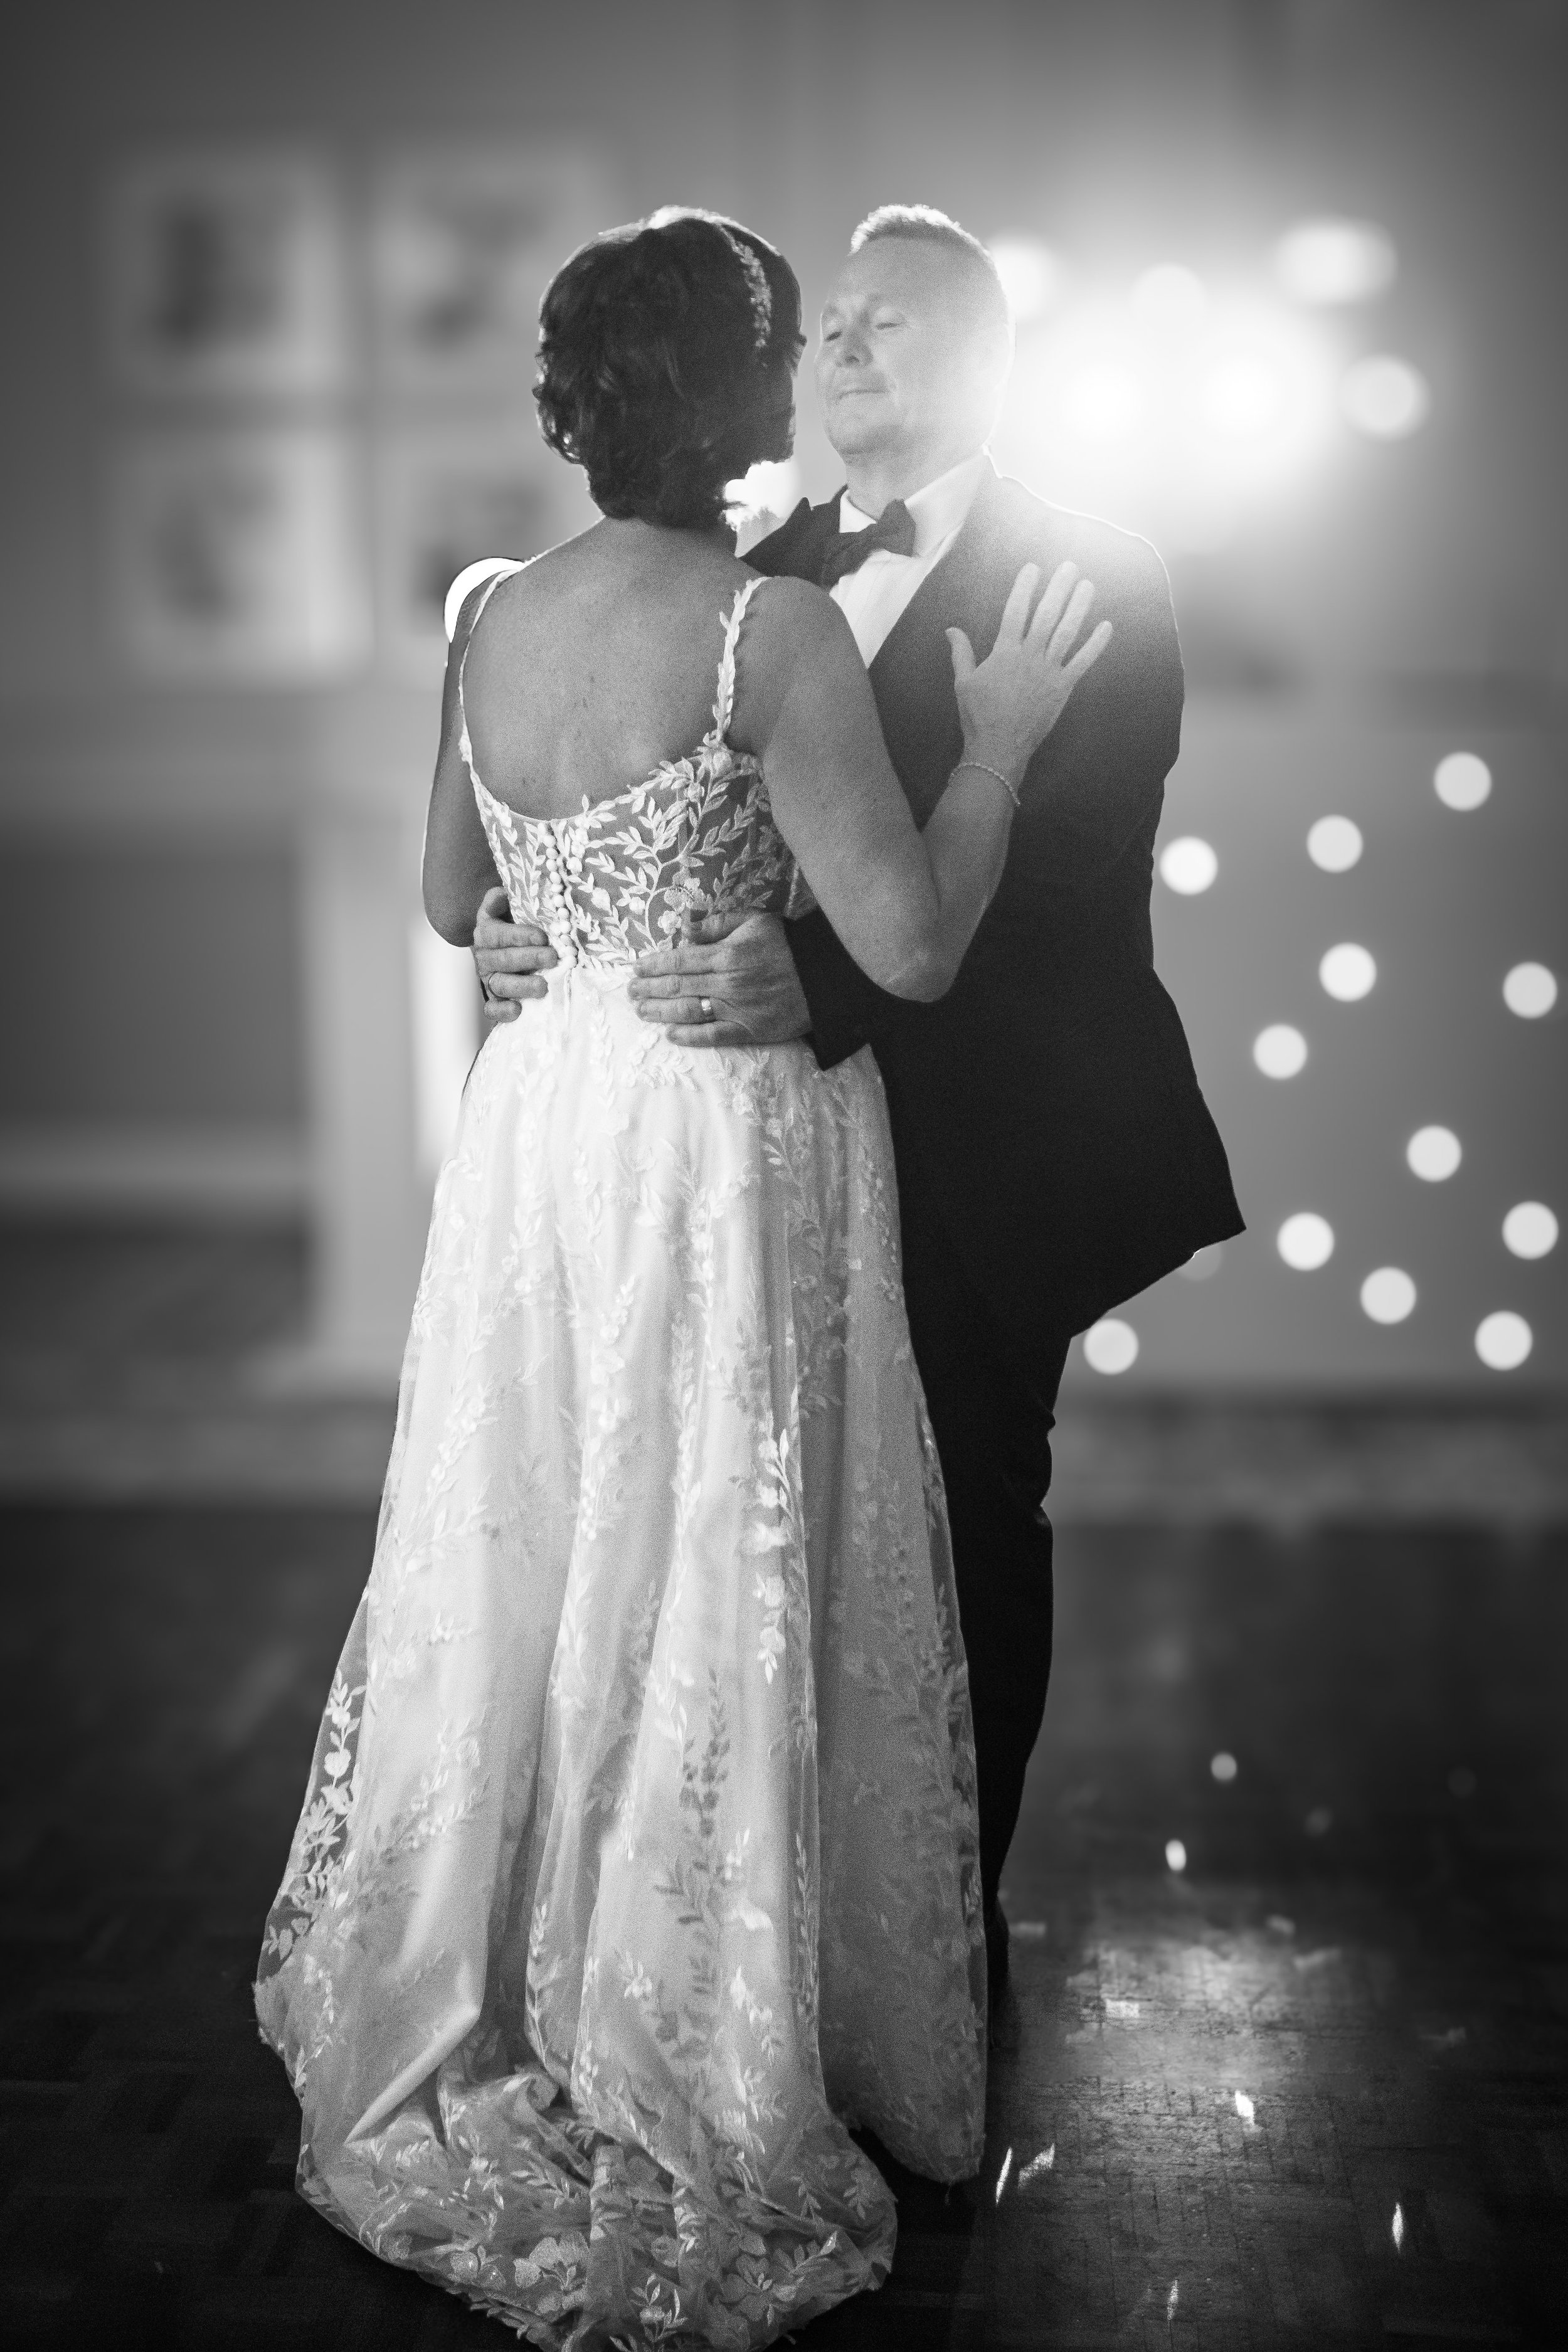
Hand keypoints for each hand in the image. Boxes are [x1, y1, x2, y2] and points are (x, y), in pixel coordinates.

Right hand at [472, 885, 556, 1022]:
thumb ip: (501, 900)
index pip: (500, 934)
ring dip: (522, 986)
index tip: (542, 936)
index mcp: (487, 933)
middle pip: (503, 960)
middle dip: (529, 959)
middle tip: (552, 958)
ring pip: (501, 984)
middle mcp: (485, 957)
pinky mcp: (494, 1000)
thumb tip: (501, 893)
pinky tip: (518, 1010)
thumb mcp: (507, 909)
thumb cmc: (513, 926)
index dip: (520, 935)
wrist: (504, 948)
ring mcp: (489, 980)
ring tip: (543, 986)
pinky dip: (502, 1011)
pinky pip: (492, 1009)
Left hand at [629, 910, 810, 1046]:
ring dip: (660, 1012)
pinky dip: (689, 1036)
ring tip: (641, 1010)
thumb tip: (685, 927)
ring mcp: (735, 1009)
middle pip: (677, 987)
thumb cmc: (788, 945)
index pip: (679, 960)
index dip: (654, 965)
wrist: (824, 978)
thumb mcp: (755, 921)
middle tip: (630, 992)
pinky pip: (712, 1036)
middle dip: (649, 989)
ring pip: (687, 1012)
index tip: (636, 968)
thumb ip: (718, 923)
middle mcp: (725, 983)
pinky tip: (670, 1035)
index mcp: (725, 954)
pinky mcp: (748, 1030)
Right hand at [947, 560, 1113, 784]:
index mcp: (1004, 652)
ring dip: (1079, 606)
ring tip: (1087, 585)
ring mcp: (1049, 671)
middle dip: (1059, 588)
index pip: (1015, 610)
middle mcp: (1029, 655)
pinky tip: (1106, 626)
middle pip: (1046, 614)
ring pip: (1067, 632)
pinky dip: (1096, 644)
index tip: (1033, 568)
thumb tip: (951, 629)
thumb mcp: (963, 682)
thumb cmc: (978, 716)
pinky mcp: (1063, 688)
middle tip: (1070, 566)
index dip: (1025, 587)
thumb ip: (961, 653)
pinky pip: (1083, 662)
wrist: (998, 748)